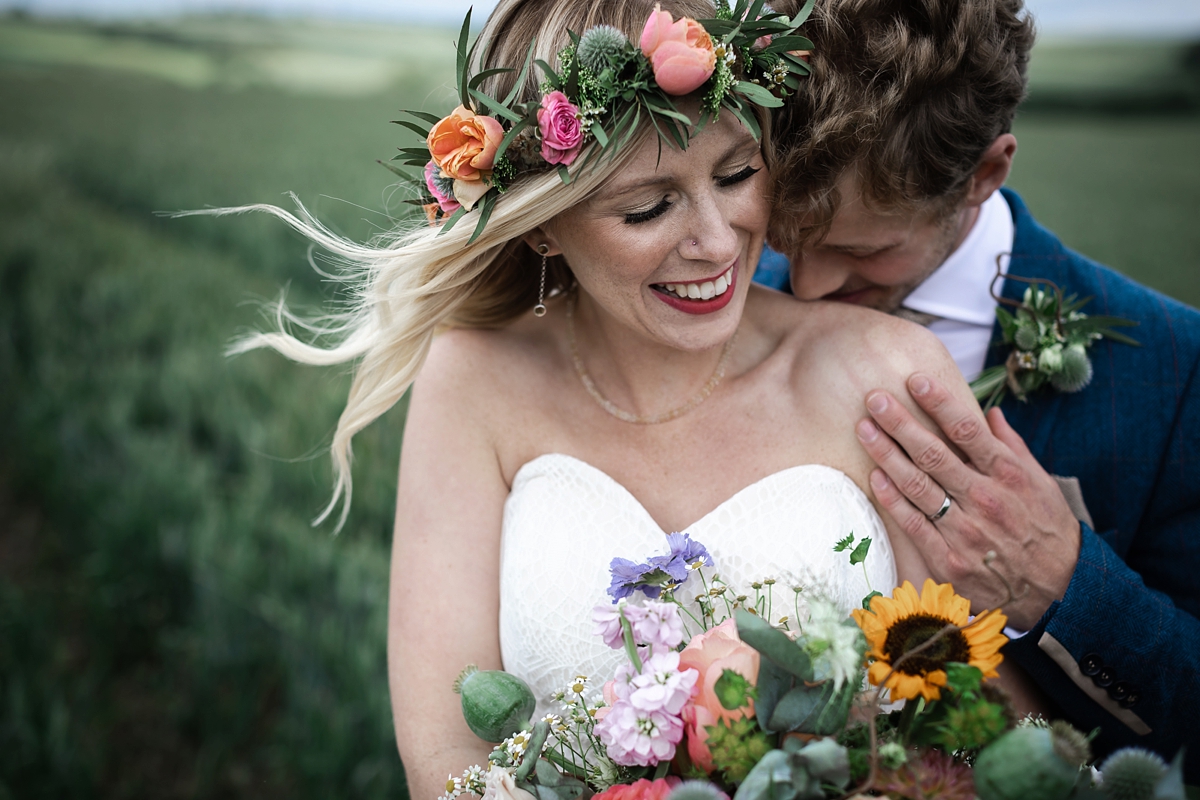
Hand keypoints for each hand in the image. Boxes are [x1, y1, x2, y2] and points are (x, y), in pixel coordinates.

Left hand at [856, 373, 1080, 629]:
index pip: (966, 430)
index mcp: (1008, 474)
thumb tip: (990, 413)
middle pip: (933, 453)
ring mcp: (965, 530)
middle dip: (900, 422)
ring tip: (864, 428)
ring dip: (886, 454)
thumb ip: (1012, 446)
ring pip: (916, 485)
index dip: (939, 402)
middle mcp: (984, 498)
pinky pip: (913, 523)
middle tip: (874, 398)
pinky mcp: (949, 559)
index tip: (915, 380)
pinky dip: (893, 498)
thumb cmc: (1047, 529)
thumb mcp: (1041, 482)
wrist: (1059, 590)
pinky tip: (875, 475)